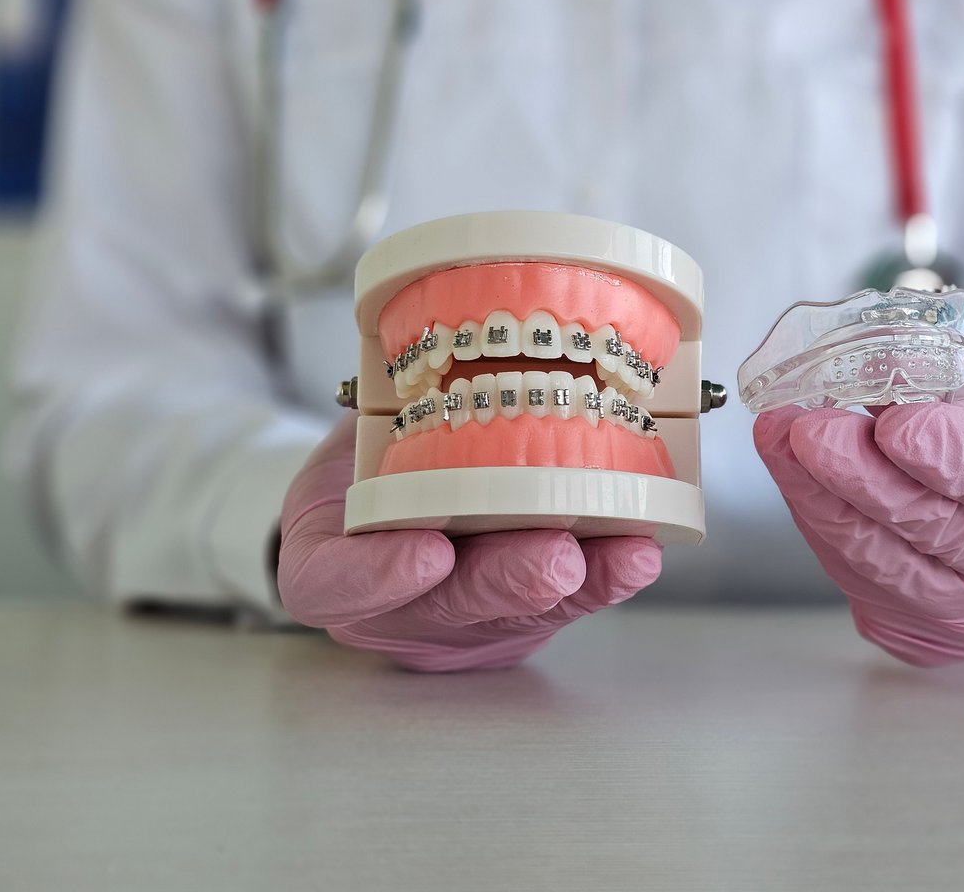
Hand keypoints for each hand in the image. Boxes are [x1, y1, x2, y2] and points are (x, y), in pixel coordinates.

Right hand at [277, 414, 662, 671]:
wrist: (372, 507)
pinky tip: (640, 552)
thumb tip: (436, 340)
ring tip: (624, 554)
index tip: (427, 550)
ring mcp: (457, 623)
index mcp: (323, 568)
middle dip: (512, 578)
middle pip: (449, 607)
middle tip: (555, 558)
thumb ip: (378, 415)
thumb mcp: (340, 437)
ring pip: (520, 609)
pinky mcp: (515, 619)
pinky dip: (608, 574)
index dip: (379, 575)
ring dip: (583, 581)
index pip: (337, 585)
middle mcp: (392, 610)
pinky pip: (566, 603)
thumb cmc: (358, 464)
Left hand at [754, 369, 963, 665]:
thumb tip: (875, 366)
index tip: (899, 422)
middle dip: (869, 480)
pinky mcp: (926, 640)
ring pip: (893, 569)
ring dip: (825, 501)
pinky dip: (822, 522)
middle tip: (813, 429)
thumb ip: (955, 386)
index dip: (959, 457)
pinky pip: (862, 582)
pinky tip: (792, 475)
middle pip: (950, 535)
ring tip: (780, 440)